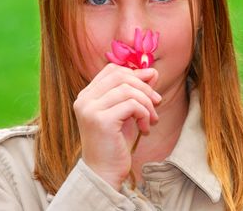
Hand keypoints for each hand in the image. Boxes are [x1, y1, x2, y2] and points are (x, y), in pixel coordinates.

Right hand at [73, 63, 160, 189]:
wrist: (104, 173)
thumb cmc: (115, 144)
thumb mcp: (127, 113)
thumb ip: (136, 91)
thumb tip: (152, 71)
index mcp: (87, 95)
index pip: (112, 70)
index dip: (135, 73)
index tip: (151, 87)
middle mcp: (85, 99)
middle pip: (121, 76)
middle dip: (145, 87)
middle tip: (157, 102)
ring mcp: (91, 109)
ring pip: (129, 90)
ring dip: (147, 104)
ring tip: (152, 120)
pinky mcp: (101, 120)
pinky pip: (132, 105)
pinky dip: (145, 115)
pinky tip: (145, 130)